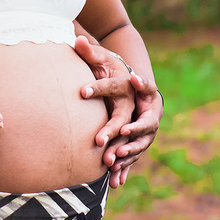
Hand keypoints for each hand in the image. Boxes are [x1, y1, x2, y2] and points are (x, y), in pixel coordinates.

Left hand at [73, 36, 134, 160]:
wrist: (134, 83)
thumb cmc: (114, 69)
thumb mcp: (103, 58)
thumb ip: (90, 50)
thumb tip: (76, 38)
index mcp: (130, 84)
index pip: (114, 85)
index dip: (98, 88)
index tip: (80, 91)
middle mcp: (141, 105)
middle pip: (131, 118)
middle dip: (116, 129)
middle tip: (99, 139)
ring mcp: (143, 123)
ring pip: (136, 141)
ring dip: (123, 151)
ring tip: (108, 160)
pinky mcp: (138, 138)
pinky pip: (134, 154)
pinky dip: (126, 167)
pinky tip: (115, 181)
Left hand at [106, 73, 161, 187]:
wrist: (144, 101)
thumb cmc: (141, 90)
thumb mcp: (143, 84)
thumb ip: (141, 82)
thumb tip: (135, 78)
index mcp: (152, 116)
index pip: (145, 124)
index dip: (135, 128)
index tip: (123, 130)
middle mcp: (149, 133)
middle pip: (140, 143)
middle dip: (129, 149)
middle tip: (117, 153)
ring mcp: (142, 142)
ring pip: (134, 155)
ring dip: (124, 162)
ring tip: (112, 168)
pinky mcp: (134, 148)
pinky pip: (129, 162)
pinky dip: (123, 171)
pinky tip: (116, 182)